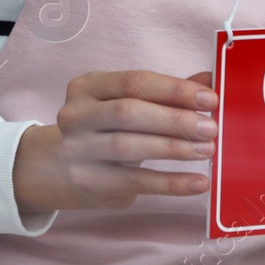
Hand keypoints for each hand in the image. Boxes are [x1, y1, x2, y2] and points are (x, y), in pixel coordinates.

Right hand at [13, 69, 217, 213]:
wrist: (54, 168)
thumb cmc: (103, 128)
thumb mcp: (126, 103)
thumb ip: (165, 93)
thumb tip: (209, 82)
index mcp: (87, 86)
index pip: (133, 82)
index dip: (173, 89)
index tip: (210, 98)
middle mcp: (76, 115)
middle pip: (128, 113)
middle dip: (174, 120)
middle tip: (210, 128)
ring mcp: (78, 150)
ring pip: (128, 147)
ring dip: (174, 148)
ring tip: (207, 151)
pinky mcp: (88, 183)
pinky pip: (134, 183)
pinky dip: (170, 183)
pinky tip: (198, 183)